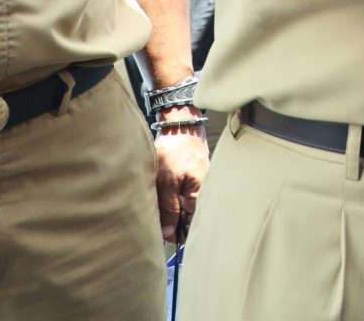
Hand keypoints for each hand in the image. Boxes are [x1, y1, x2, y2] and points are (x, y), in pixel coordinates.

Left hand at [152, 117, 208, 242]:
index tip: (164, 237)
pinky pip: (187, 197)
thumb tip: (168, 233)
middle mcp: (204, 192)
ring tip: (161, 207)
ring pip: (188, 208)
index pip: (194, 224)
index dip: (179, 233)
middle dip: (176, 224)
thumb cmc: (174, 152)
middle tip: (159, 223)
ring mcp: (200, 185)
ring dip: (175, 212)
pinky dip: (177, 200)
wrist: (181, 128)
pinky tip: (166, 196)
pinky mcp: (195, 179)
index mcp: (200, 194)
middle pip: (192, 218)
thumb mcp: (166, 182)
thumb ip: (168, 208)